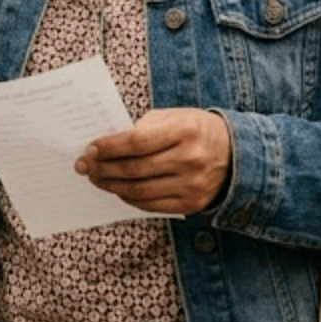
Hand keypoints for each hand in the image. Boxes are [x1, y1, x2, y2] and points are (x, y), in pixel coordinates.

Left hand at [75, 109, 231, 215]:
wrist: (236, 154)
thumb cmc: (196, 130)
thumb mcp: (175, 117)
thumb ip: (145, 128)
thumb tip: (108, 145)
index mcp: (184, 130)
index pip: (136, 142)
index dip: (109, 147)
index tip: (90, 149)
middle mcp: (190, 159)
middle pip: (135, 169)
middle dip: (103, 169)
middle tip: (84, 167)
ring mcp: (191, 185)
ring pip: (140, 190)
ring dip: (111, 186)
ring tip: (96, 179)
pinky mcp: (191, 203)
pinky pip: (151, 205)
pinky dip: (130, 198)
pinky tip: (118, 190)